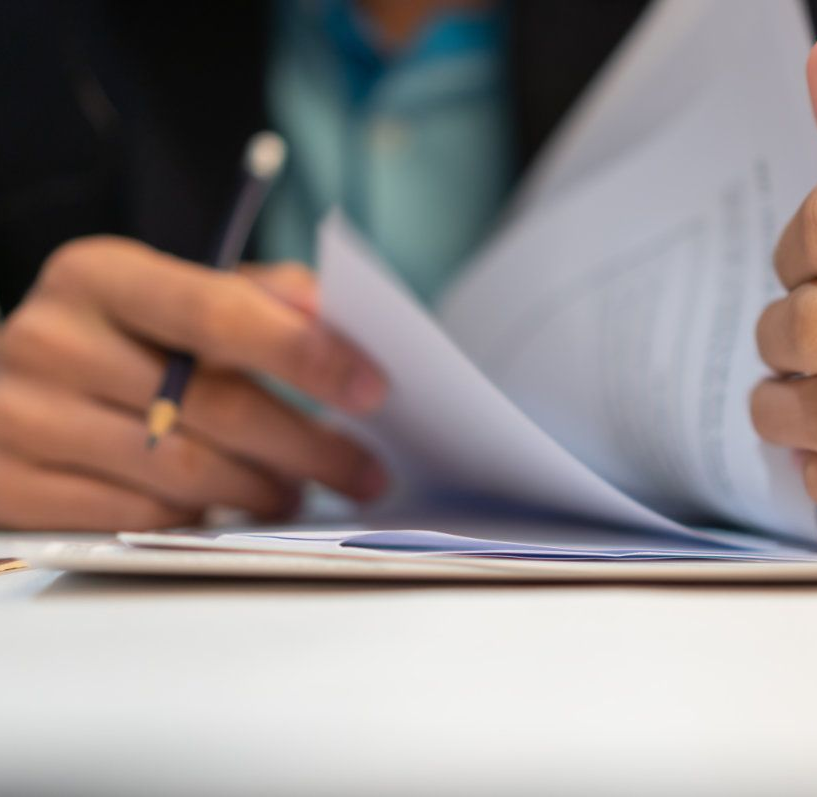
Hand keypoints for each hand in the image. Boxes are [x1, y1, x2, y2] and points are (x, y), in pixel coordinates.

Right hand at [0, 236, 387, 529]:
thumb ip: (252, 295)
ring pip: (185, 473)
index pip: (221, 313)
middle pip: (216, 406)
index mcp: (100, 276)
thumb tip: (330, 310)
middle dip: (311, 447)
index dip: (306, 355)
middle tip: (366, 471)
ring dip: (263, 491)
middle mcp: (53, 339)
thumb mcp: (166, 295)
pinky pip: (139, 518)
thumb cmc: (109, 340)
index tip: (374, 389)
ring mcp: (22, 416)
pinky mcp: (12, 485)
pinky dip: (201, 521)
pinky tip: (229, 512)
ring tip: (298, 493)